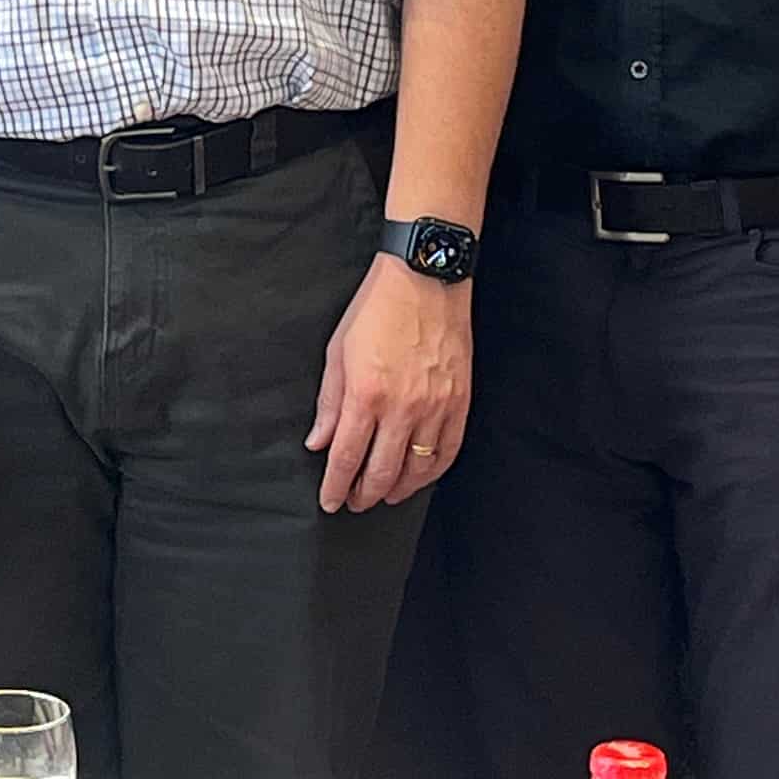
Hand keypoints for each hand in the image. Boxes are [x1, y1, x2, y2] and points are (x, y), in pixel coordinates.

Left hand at [307, 255, 471, 511]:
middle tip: (354, 502)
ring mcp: (436, 406)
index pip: (347, 457)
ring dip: (397, 489)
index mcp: (366, 394)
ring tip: (384, 494)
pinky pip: (448, 451)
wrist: (426, 277)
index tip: (330, 501)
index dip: (336, 486)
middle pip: (381, 472)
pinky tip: (420, 476)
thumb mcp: (339, 351)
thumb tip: (319, 441)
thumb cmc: (378, 307)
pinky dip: (432, 472)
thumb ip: (330, 403)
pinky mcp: (460, 401)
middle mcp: (402, 407)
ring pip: (417, 469)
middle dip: (363, 495)